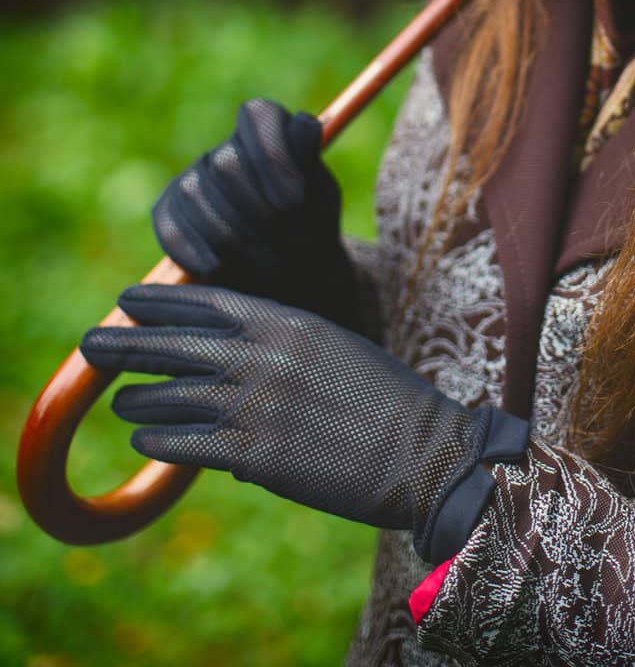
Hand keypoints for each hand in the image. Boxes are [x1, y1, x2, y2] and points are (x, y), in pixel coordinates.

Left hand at [79, 283, 529, 564]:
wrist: (421, 449)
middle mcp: (263, 357)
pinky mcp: (254, 455)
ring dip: (139, 396)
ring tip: (120, 398)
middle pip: (177, 345)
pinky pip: (187, 444)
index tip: (129, 300)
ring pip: (174, 395)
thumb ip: (286, 345)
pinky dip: (159, 437)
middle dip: (129, 344)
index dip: (163, 301)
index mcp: (286, 322)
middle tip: (91, 343)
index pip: (208, 302)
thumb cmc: (386, 398)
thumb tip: (241, 358)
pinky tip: (143, 435)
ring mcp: (255, 406)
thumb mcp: (336, 347)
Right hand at [152, 98, 380, 340]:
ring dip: (233, 237)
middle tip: (287, 248)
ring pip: (197, 195)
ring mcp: (193, 179)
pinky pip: (170, 224)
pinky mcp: (169, 212)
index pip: (258, 116)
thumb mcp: (321, 196)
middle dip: (258, 212)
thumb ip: (308, 162)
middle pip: (227, 164)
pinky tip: (215, 265)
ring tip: (266, 265)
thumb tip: (303, 123)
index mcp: (267, 132)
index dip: (273, 155)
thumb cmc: (310, 229)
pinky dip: (191, 247)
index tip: (294, 201)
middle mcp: (226, 149)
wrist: (290, 277)